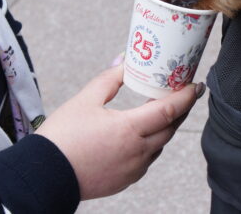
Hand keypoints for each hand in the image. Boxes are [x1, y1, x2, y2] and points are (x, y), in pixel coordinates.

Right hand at [35, 64, 204, 199]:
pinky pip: (147, 159)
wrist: (43, 176)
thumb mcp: (85, 100)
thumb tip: (124, 61)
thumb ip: (110, 79)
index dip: (186, 96)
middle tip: (185, 94)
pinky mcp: (125, 180)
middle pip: (171, 127)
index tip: (197, 85)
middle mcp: (137, 152)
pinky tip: (144, 134)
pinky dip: (151, 144)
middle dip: (180, 109)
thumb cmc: (62, 138)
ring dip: (166, 127)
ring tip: (164, 110)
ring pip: (160, 144)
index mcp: (129, 130)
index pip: (170, 110)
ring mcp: (133, 169)